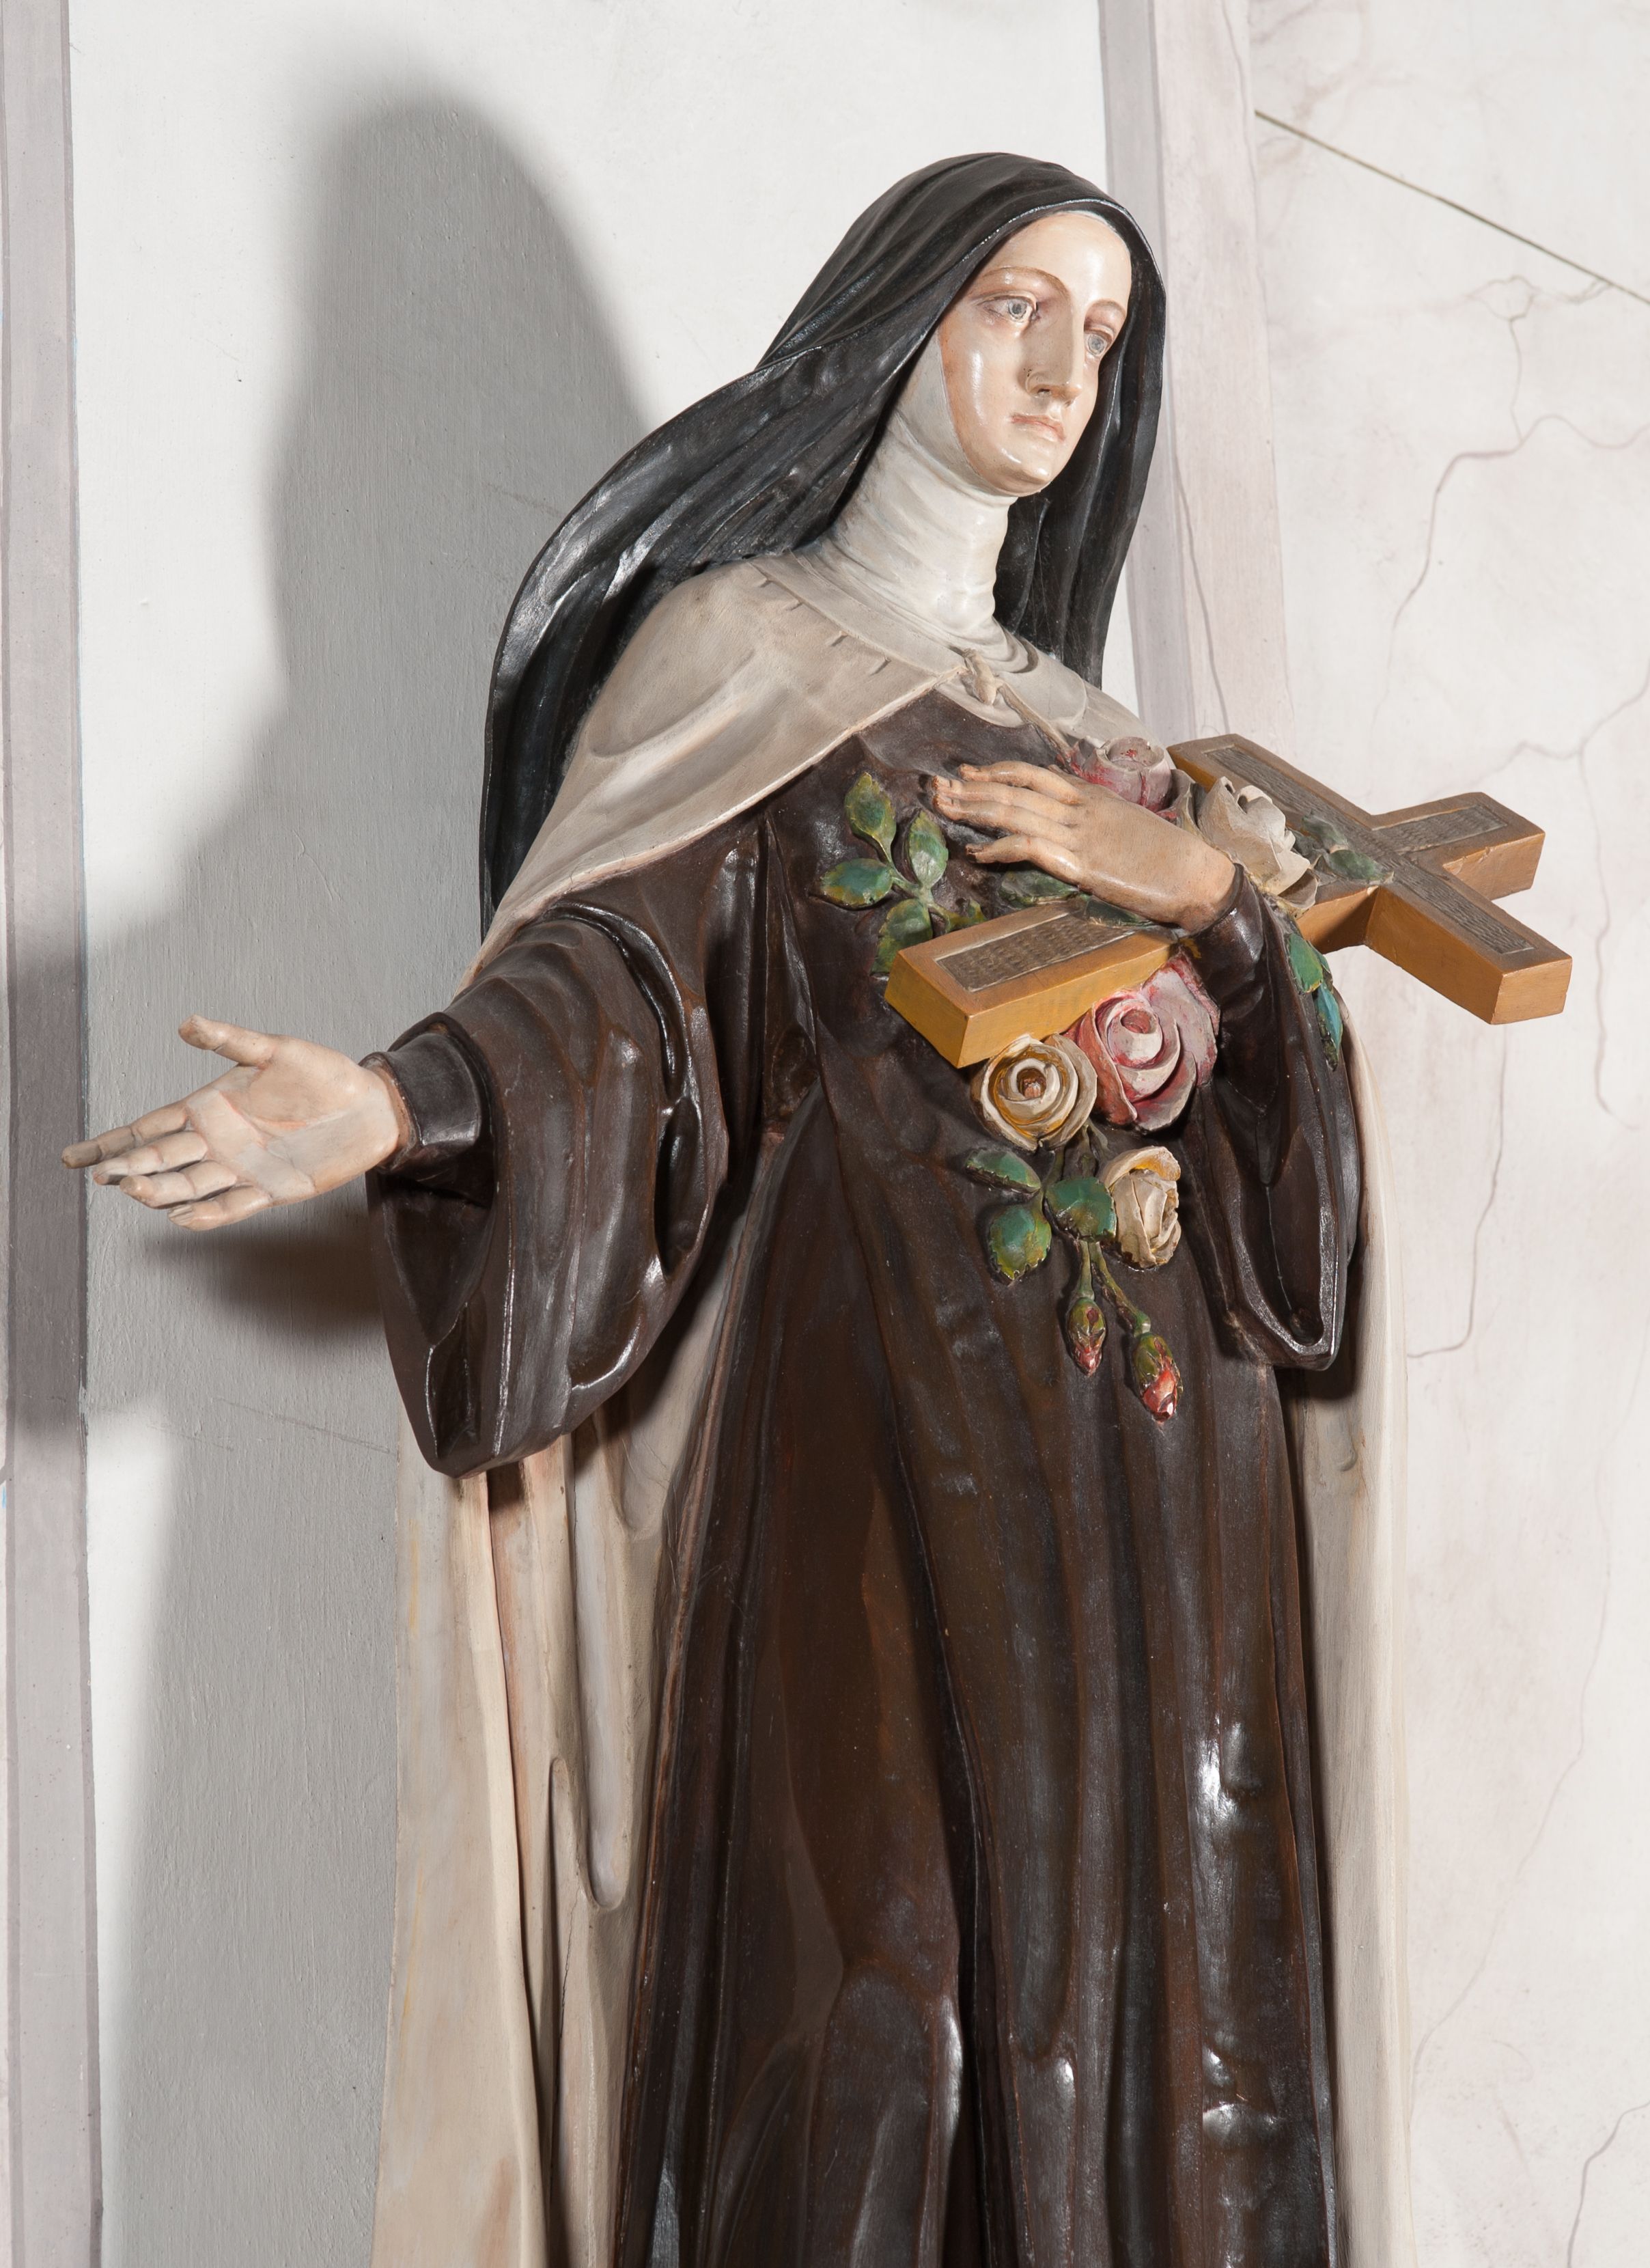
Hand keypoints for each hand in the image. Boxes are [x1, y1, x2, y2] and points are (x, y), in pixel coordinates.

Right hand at [62, 1016, 409, 1231]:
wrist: (370, 1107)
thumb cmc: (324, 1073)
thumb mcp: (276, 1051)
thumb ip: (231, 1041)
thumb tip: (186, 1023)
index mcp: (210, 1107)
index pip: (149, 1127)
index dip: (113, 1142)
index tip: (76, 1158)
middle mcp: (219, 1141)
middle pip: (160, 1159)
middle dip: (129, 1168)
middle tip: (103, 1177)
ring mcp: (241, 1168)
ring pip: (187, 1185)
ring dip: (160, 1190)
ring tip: (134, 1190)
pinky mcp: (270, 1190)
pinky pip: (229, 1207)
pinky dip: (204, 1214)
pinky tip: (180, 1216)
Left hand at [931, 761, 1233, 929]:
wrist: (1196, 875)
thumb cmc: (1166, 857)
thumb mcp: (1126, 825)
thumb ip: (1095, 818)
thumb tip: (1069, 818)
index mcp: (1093, 797)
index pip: (1035, 776)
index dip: (998, 772)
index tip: (969, 774)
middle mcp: (1082, 809)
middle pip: (1017, 789)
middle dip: (973, 788)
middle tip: (938, 788)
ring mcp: (1081, 835)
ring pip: (1017, 812)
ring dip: (976, 810)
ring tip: (945, 809)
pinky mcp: (1083, 864)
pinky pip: (1032, 847)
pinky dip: (1000, 848)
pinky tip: (978, 855)